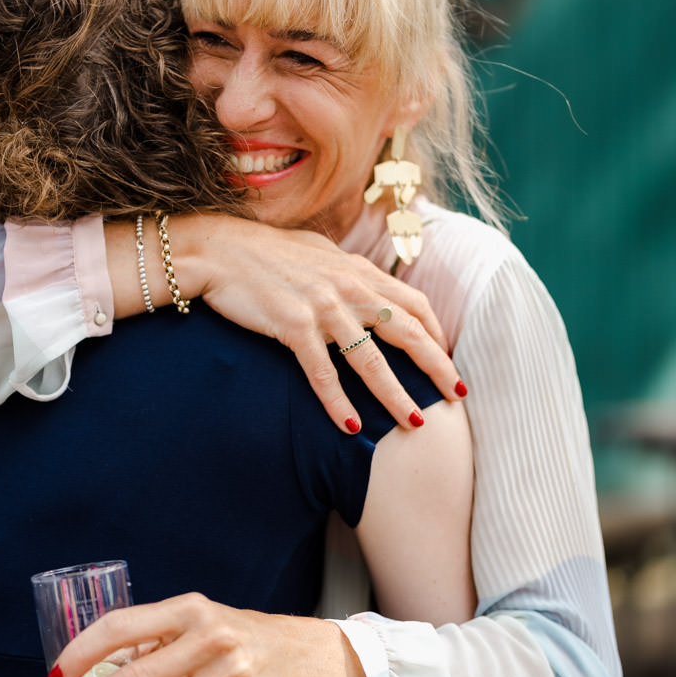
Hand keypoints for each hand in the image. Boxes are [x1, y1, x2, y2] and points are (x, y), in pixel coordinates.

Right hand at [175, 216, 463, 432]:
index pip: (414, 304)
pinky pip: (322, 372)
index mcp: (358, 270)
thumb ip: (348, 272)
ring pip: (371, 360)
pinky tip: (349, 427)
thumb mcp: (319, 253)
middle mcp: (349, 287)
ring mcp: (322, 306)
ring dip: (396, 395)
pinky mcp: (293, 326)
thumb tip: (367, 283)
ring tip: (414, 423)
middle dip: (437, 367)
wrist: (219, 250)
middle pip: (408, 333)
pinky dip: (337, 402)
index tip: (447, 362)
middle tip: (456, 397)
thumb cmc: (266, 253)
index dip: (437, 335)